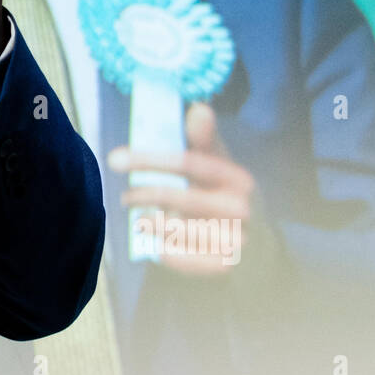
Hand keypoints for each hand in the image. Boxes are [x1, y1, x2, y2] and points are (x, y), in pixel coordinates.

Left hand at [111, 102, 262, 276]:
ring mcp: (236, 239)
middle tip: (124, 196)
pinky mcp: (226, 266)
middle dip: (145, 194)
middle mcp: (241, 208)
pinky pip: (185, 259)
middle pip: (180, 198)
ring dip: (151, 223)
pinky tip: (156, 243)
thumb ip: (204, 139)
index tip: (115, 159)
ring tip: (139, 218)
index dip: (149, 159)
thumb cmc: (226, 194)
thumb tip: (198, 108)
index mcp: (238, 177)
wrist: (259, 242)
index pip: (189, 162)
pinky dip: (166, 250)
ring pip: (179, 230)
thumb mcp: (219, 164)